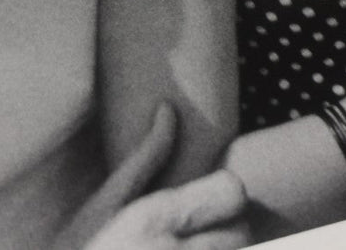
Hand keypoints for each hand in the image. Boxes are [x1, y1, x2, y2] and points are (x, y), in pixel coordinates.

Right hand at [61, 103, 249, 249]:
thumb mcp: (102, 204)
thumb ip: (145, 159)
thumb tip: (169, 109)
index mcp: (154, 220)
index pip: (232, 191)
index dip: (224, 193)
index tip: (208, 202)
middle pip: (243, 232)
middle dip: (230, 232)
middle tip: (203, 235)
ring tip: (198, 247)